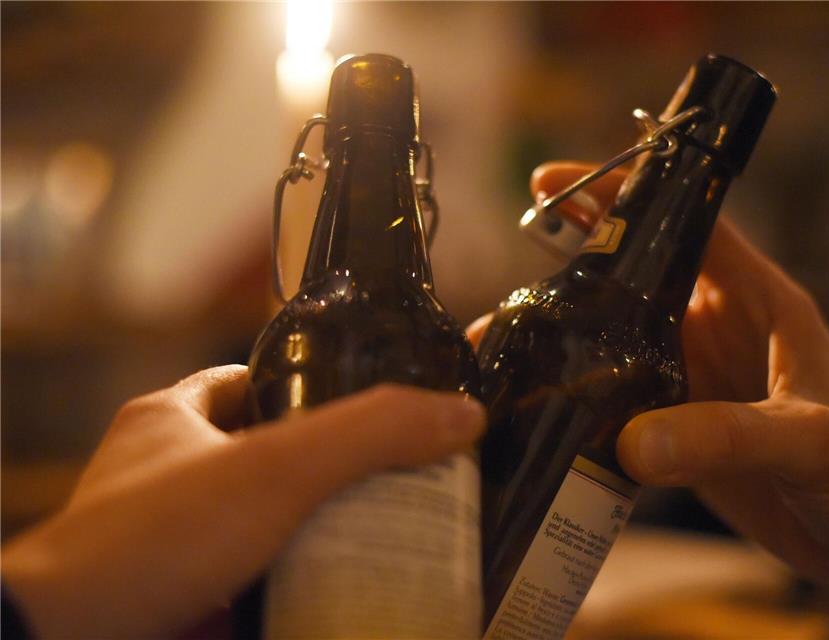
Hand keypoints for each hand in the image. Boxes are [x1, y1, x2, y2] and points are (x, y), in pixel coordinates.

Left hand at [1, 366, 485, 638]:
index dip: (314, 383)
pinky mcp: (179, 602)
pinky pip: (250, 585)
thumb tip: (466, 413)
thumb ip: (372, 433)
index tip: (371, 403)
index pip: (254, 380)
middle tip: (400, 480)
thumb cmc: (156, 538)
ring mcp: (169, 546)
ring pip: (263, 528)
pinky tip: (343, 593)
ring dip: (316, 535)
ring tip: (391, 537)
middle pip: (268, 457)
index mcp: (172, 420)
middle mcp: (165, 478)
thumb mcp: (277, 468)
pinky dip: (292, 589)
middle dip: (331, 471)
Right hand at [470, 162, 828, 623]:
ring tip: (500, 350)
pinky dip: (576, 406)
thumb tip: (631, 442)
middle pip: (633, 281)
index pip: (688, 224)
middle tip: (504, 277)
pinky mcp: (681, 431)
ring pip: (615, 346)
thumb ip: (727, 435)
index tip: (555, 183)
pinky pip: (618, 407)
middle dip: (569, 271)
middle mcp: (718, 333)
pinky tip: (534, 413)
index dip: (625, 194)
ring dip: (563, 345)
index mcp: (759, 304)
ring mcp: (695, 383)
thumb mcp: (812, 442)